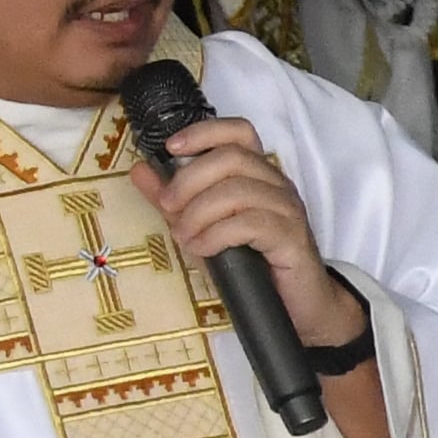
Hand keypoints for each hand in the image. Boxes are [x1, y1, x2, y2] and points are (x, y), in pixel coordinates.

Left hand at [137, 115, 352, 341]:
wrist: (297, 306)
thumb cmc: (251, 265)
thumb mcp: (203, 228)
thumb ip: (174, 200)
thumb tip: (141, 170)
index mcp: (258, 175)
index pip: (240, 132)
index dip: (205, 132)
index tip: (171, 148)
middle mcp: (277, 185)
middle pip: (231, 157)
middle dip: (190, 180)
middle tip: (169, 208)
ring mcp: (288, 210)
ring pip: (238, 191)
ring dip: (199, 213)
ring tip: (185, 237)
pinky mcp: (292, 238)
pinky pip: (249, 224)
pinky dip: (216, 235)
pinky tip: (203, 249)